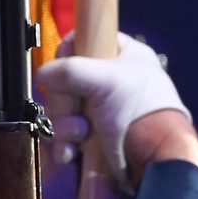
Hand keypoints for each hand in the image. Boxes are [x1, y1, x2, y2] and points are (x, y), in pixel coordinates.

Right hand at [37, 33, 197, 190]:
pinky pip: (65, 136)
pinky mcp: (92, 137)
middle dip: (66, 102)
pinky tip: (71, 152)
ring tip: (81, 135)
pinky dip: (65, 145)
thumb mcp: (106, 82)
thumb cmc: (139, 109)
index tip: (63, 67)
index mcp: (122, 55)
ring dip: (65, 126)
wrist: (155, 157)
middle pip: (65, 82)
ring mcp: (99, 111)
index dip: (68, 53)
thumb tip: (42, 73)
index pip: (84, 42)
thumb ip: (71, 71)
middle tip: (77, 112)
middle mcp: (109, 81)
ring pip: (62, 111)